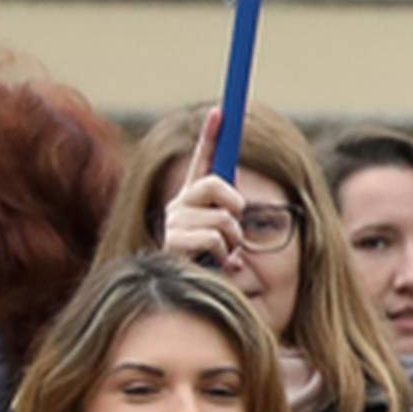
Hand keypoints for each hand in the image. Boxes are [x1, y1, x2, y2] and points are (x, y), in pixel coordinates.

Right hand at [154, 106, 247, 275]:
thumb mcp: (227, 236)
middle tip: (234, 226)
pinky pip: (213, 239)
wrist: (194, 300)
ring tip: (224, 256)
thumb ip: (231, 214)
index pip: (202, 161)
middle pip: (215, 184)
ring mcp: (173, 224)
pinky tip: (214, 267)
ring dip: (232, 240)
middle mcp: (178, 206)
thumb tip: (240, 201)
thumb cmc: (216, 268)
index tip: (220, 111)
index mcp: (193, 200)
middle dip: (234, 205)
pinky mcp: (172, 245)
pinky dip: (223, 256)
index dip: (210, 135)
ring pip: (222, 218)